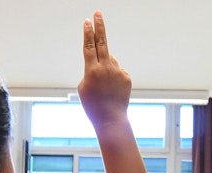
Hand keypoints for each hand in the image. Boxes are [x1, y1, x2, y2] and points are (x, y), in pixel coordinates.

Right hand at [77, 11, 131, 130]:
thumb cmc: (93, 105)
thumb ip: (93, 69)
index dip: (88, 33)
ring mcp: (118, 72)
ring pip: (110, 60)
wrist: (110, 120)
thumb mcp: (84, 87)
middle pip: (102, 42)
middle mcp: (105, 68)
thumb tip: (106, 57)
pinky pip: (118, 71)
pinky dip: (114, 77)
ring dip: (105, 68)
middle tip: (98, 13)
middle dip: (99, 27)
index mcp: (91, 71)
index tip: (87, 21)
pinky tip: (113, 91)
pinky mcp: (126, 77)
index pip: (89, 46)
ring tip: (104, 87)